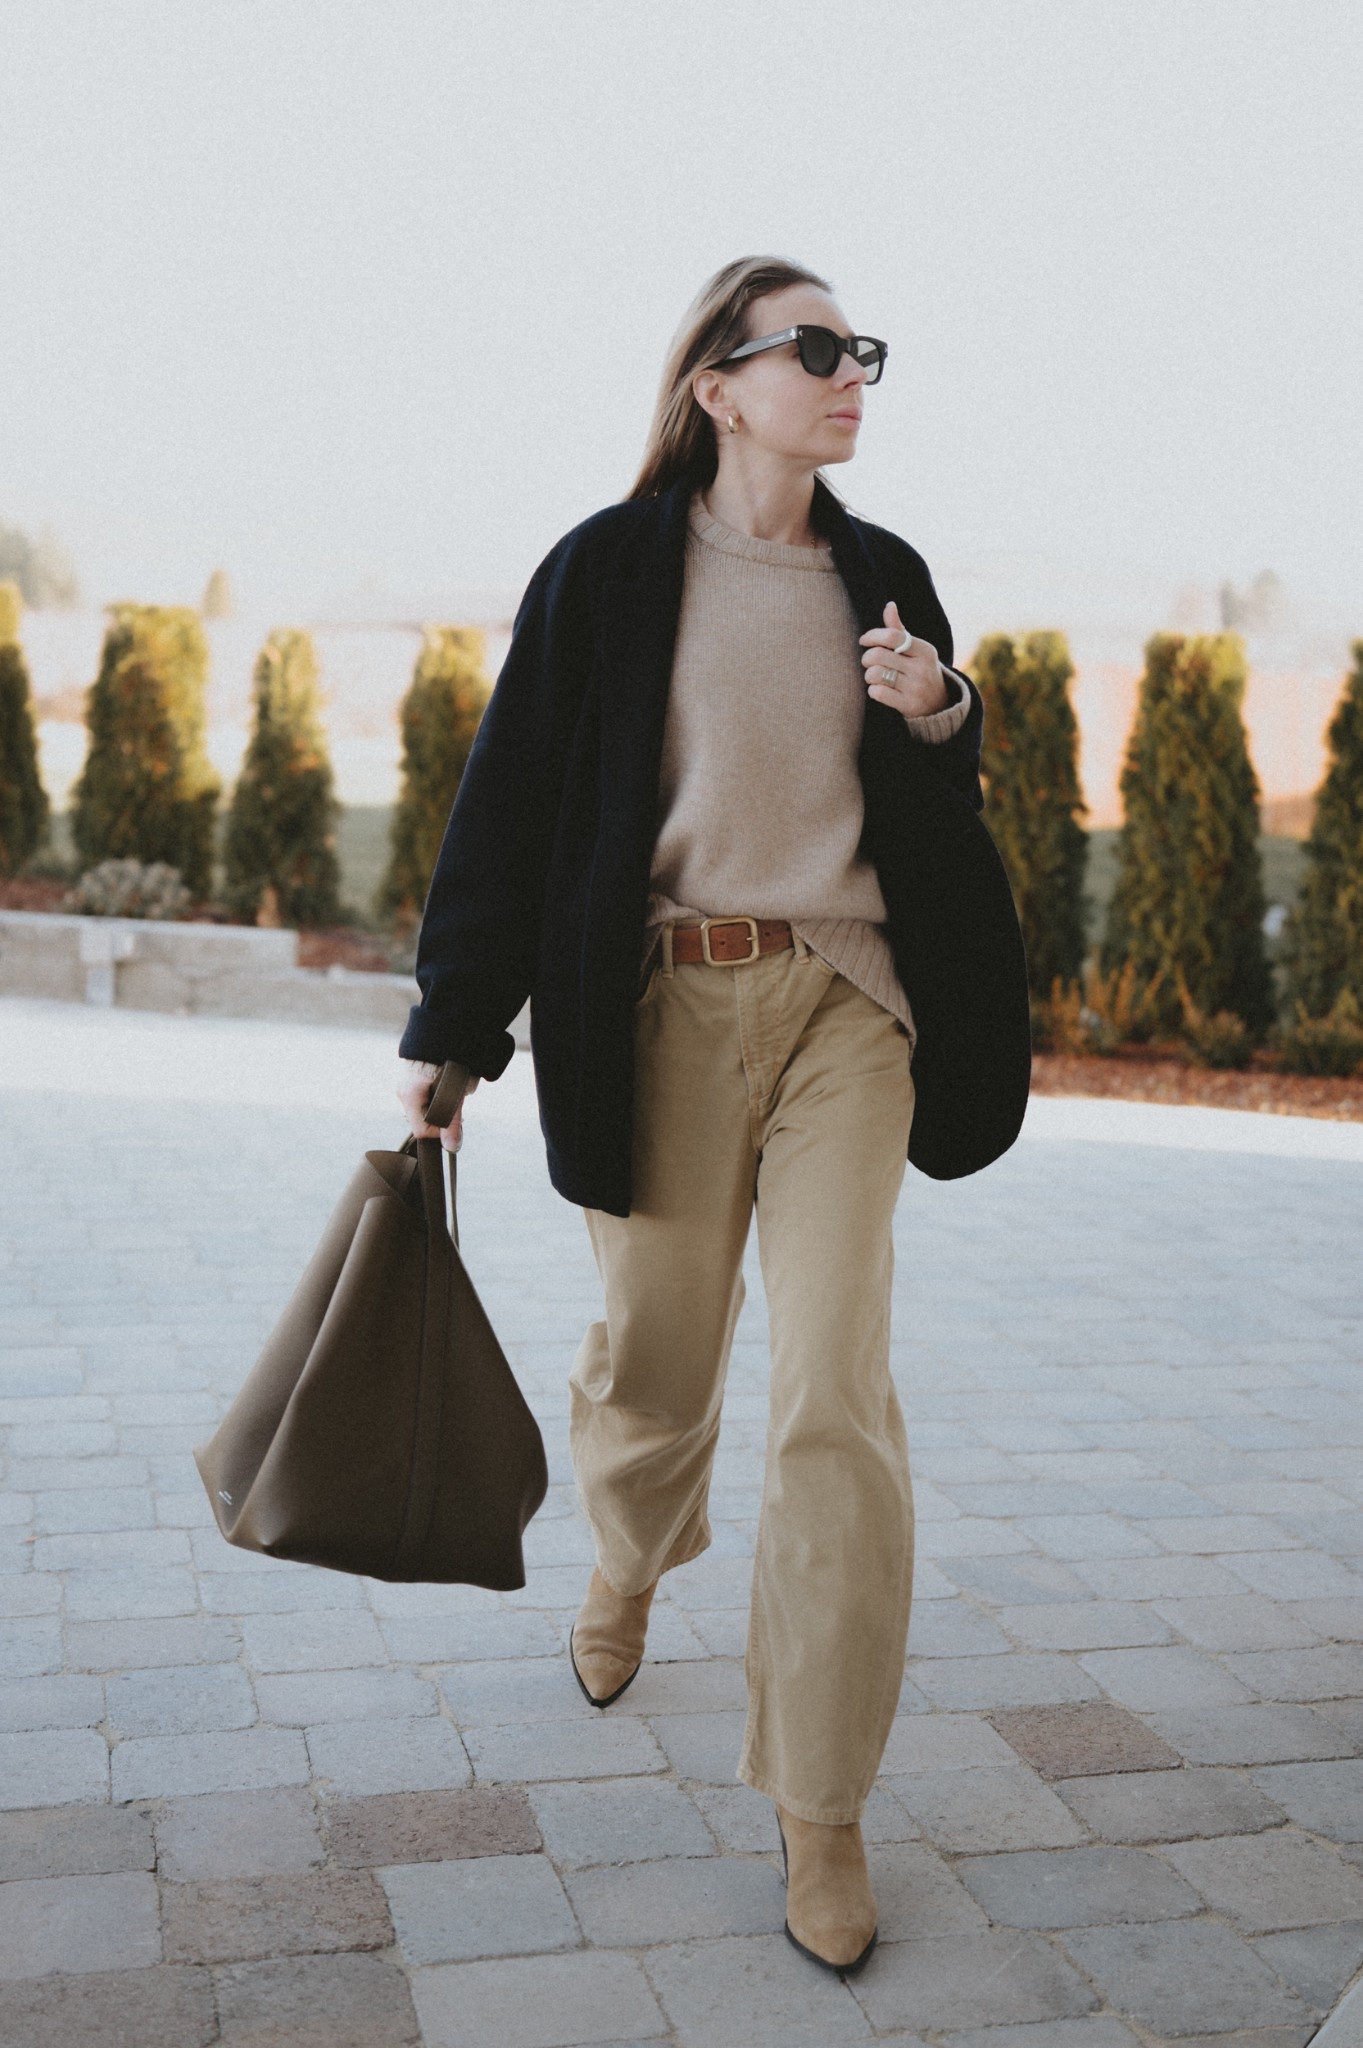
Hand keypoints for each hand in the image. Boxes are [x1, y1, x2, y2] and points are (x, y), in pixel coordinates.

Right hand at [396, 1058, 479, 1152]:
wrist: (447, 1030)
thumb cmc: (450, 1060)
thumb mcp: (454, 1095)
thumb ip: (452, 1122)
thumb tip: (452, 1146)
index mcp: (410, 1096)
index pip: (421, 1130)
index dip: (440, 1131)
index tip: (455, 1120)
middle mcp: (404, 1091)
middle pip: (423, 1118)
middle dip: (442, 1114)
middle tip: (457, 1100)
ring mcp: (407, 1083)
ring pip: (426, 1106)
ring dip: (441, 1102)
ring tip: (454, 1086)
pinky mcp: (415, 1076)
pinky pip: (426, 1093)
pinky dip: (438, 1091)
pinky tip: (448, 1081)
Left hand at [860, 600, 948, 719]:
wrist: (939, 704)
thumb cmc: (920, 670)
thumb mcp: (915, 650)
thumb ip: (899, 630)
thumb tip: (889, 605)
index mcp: (924, 650)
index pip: (892, 636)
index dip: (872, 636)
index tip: (864, 640)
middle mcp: (922, 668)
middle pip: (878, 655)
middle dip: (867, 657)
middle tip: (869, 661)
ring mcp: (916, 688)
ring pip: (875, 674)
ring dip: (869, 675)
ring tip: (874, 676)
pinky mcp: (909, 705)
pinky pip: (878, 693)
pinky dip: (873, 690)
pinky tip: (878, 690)